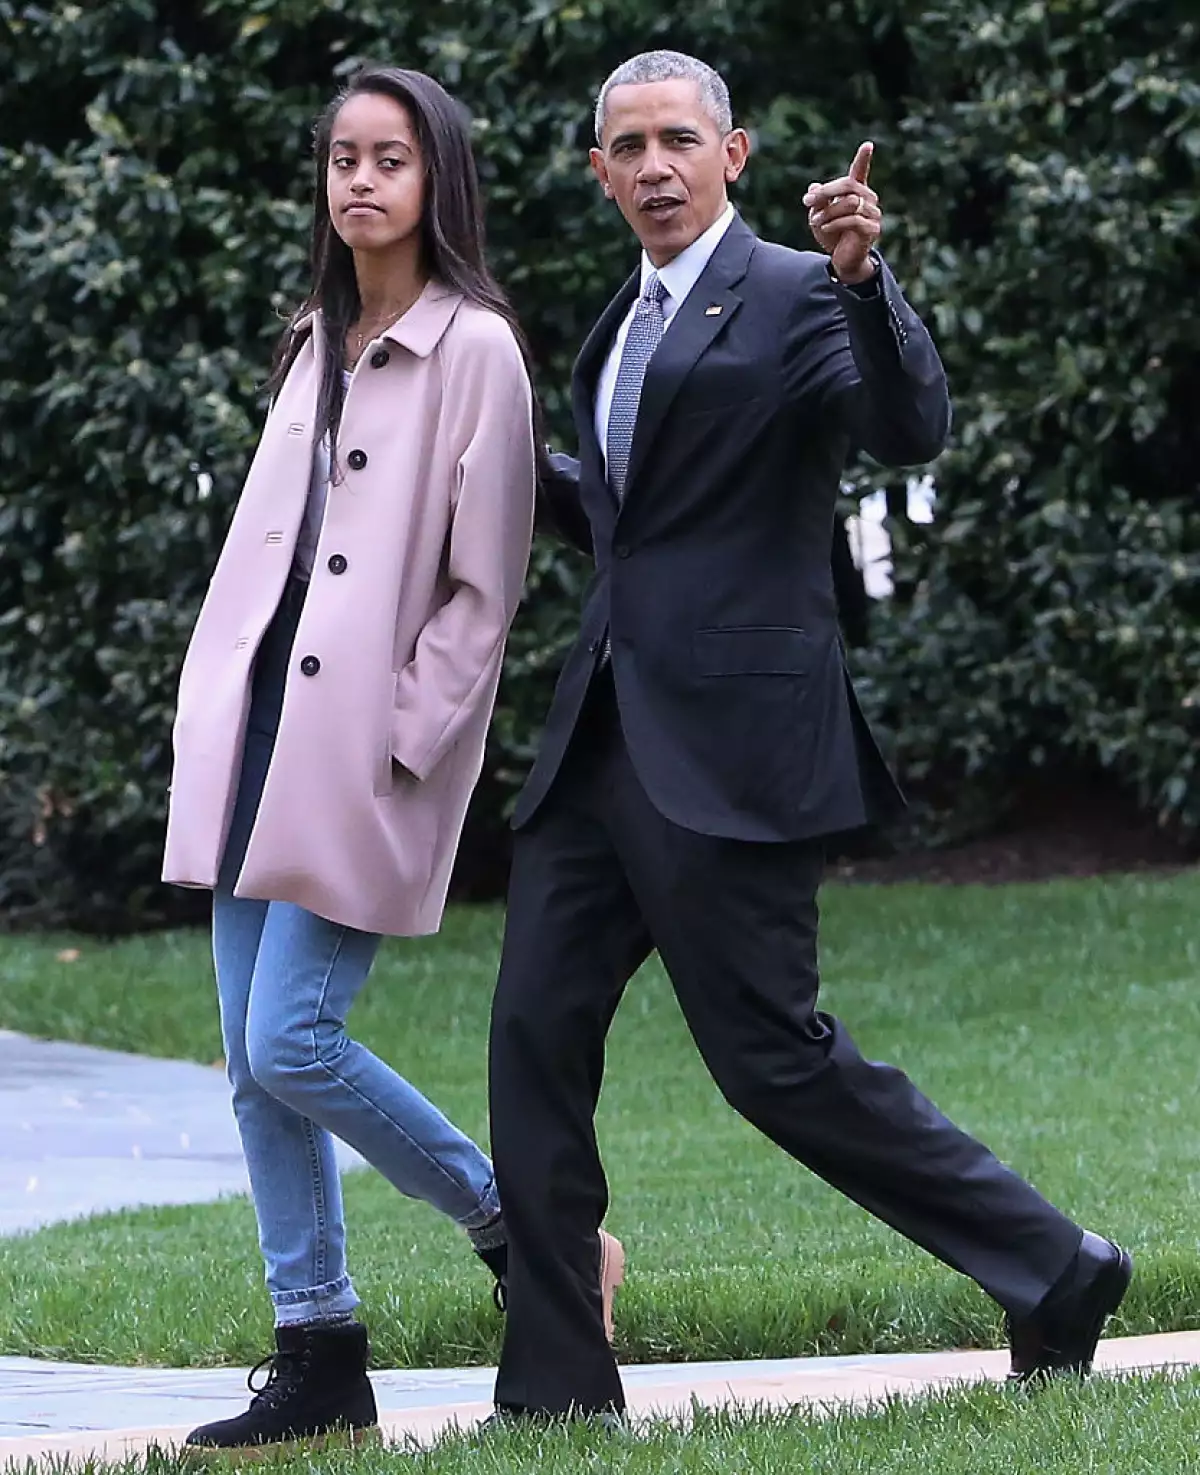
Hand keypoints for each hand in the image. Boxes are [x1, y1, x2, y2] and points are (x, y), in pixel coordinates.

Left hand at [803, 141, 881, 284]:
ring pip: (849, 203)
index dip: (863, 158)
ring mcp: (873, 214)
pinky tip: (824, 229)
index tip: (868, 144)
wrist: (843, 261)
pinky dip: (834, 223)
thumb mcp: (820, 216)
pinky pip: (853, 220)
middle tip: (807, 201)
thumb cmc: (833, 236)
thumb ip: (818, 201)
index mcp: (857, 193)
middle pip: (848, 185)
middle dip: (825, 192)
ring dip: (828, 211)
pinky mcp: (872, 229)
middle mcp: (869, 200)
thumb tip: (813, 187)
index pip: (860, 172)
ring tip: (815, 222)